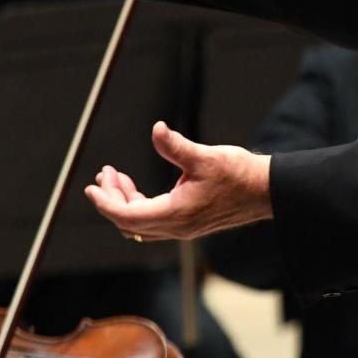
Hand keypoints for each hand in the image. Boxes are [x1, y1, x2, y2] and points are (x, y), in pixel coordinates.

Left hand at [86, 121, 272, 240]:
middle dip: (112, 198)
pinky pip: (154, 220)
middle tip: (105, 174)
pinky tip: (140, 187)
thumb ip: (175, 146)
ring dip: (125, 202)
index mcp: (176, 214)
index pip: (127, 216)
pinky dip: (141, 205)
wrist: (266, 191)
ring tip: (118, 177)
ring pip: (141, 222)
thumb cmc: (239, 174)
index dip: (105, 203)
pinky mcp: (190, 222)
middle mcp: (176, 227)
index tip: (91, 187)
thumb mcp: (205, 157)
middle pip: (130, 221)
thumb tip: (155, 129)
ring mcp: (183, 228)